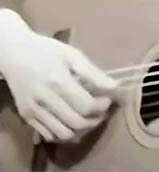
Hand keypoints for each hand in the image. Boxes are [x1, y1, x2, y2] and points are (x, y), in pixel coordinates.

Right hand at [0, 14, 116, 142]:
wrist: (16, 54)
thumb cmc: (48, 51)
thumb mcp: (73, 55)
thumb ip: (93, 73)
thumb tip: (114, 86)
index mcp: (59, 82)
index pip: (86, 106)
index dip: (102, 106)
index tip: (109, 99)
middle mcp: (45, 100)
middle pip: (77, 123)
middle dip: (95, 120)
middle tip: (102, 110)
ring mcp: (34, 111)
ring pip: (64, 134)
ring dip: (82, 130)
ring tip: (89, 117)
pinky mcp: (27, 117)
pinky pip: (49, 135)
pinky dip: (65, 132)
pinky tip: (72, 120)